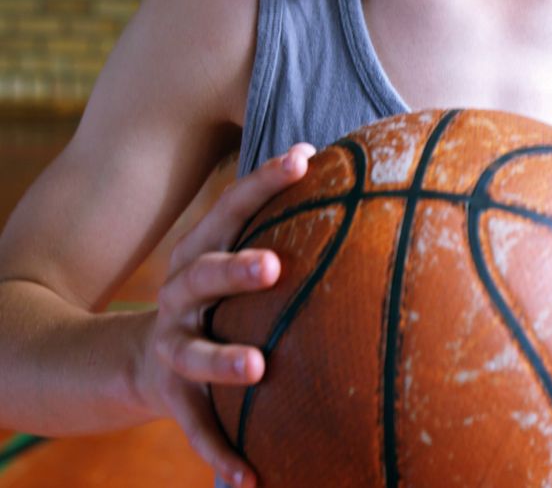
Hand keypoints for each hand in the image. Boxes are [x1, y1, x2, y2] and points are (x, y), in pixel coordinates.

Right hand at [137, 143, 315, 487]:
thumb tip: (355, 181)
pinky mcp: (172, 397)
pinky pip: (196, 428)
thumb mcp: (231, 265)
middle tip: (272, 264)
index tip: (304, 156)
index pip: (231, 209)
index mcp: (201, 254)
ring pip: (194, 353)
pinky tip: (248, 481)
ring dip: (224, 359)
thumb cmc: (213, 301)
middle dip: (233, 268)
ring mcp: (173, 347)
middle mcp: (181, 296)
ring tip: (258, 368)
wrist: (134, 360)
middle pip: (202, 272)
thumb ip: (280, 232)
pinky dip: (219, 455)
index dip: (264, 182)